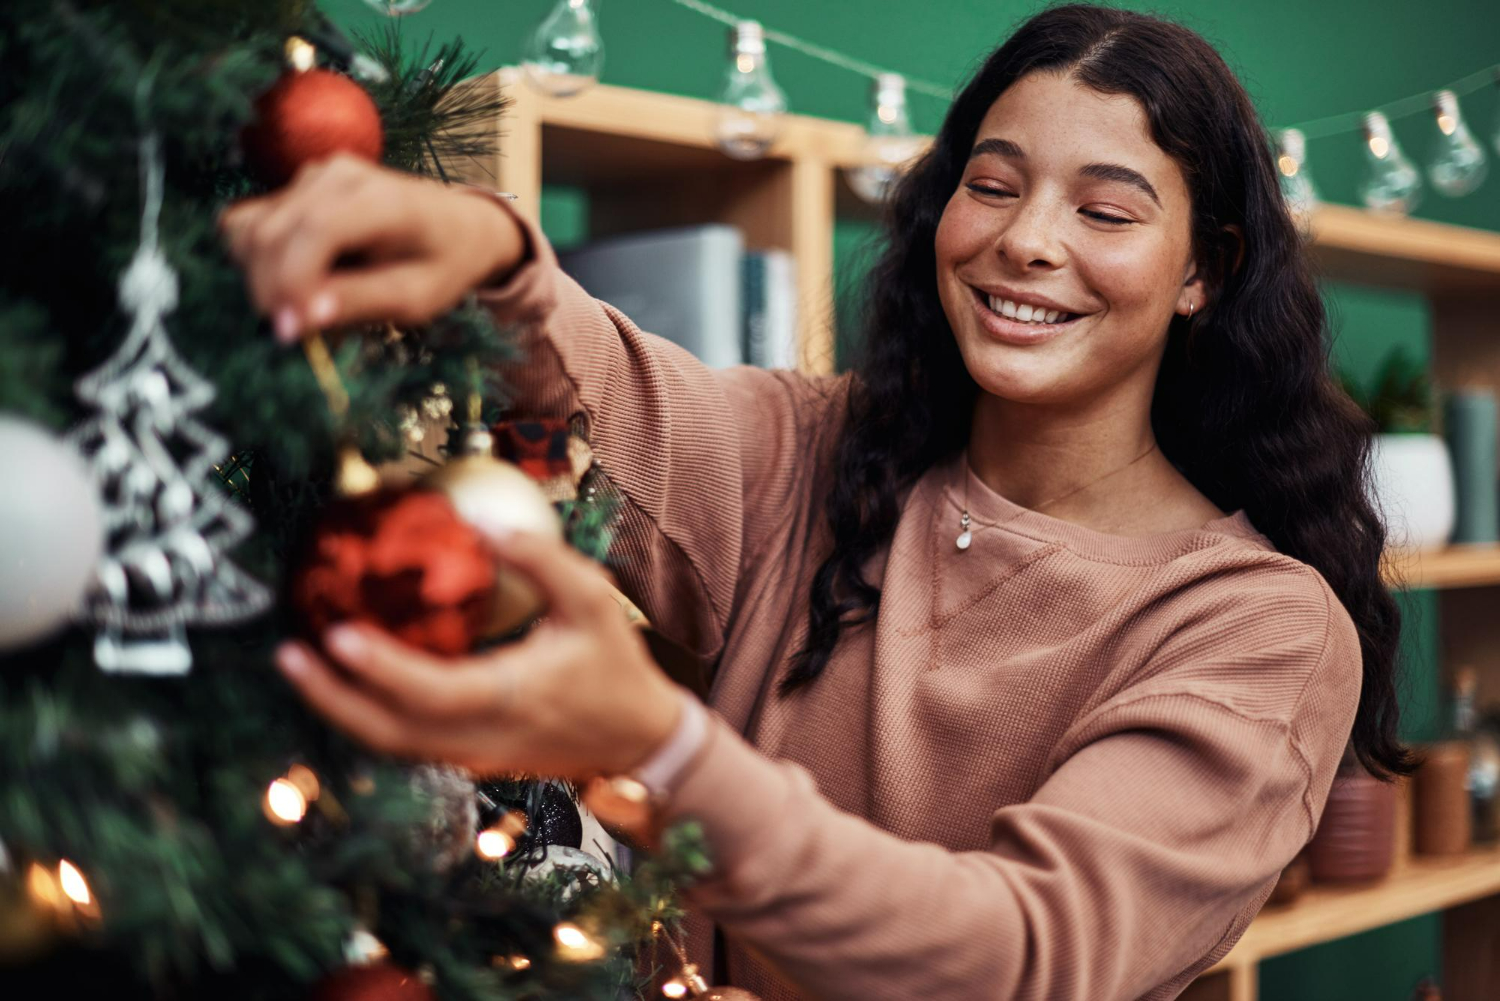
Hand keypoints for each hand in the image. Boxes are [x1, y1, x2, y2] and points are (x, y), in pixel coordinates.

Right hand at [219, 154, 526, 341]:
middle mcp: (337, 176)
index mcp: (381, 200)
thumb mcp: (417, 297)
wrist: (458, 226)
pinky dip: (257, 260)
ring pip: (248, 227)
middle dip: (268, 290)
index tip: (289, 330)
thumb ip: (360, 302)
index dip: (291, 282)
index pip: (315, 230)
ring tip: (298, 305)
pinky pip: (250, 223)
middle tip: (292, 332)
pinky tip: (291, 282)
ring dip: (257, 276)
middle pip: (270, 231)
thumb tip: (301, 318)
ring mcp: (312, 176)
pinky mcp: (295, 187)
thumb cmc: (442, 264)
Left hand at [275, 530, 683, 778]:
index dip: (381, 670)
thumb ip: (543, 561)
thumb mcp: (593, 602)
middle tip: (286, 655)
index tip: (337, 636)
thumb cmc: (617, 667)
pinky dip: (367, 713)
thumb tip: (486, 526)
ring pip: (390, 743)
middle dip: (332, 699)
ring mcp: (471, 755)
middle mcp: (481, 736)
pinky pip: (405, 740)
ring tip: (299, 663)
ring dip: (340, 707)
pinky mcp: (468, 757)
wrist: (638, 740)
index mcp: (511, 697)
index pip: (432, 692)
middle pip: (389, 733)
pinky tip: (343, 679)